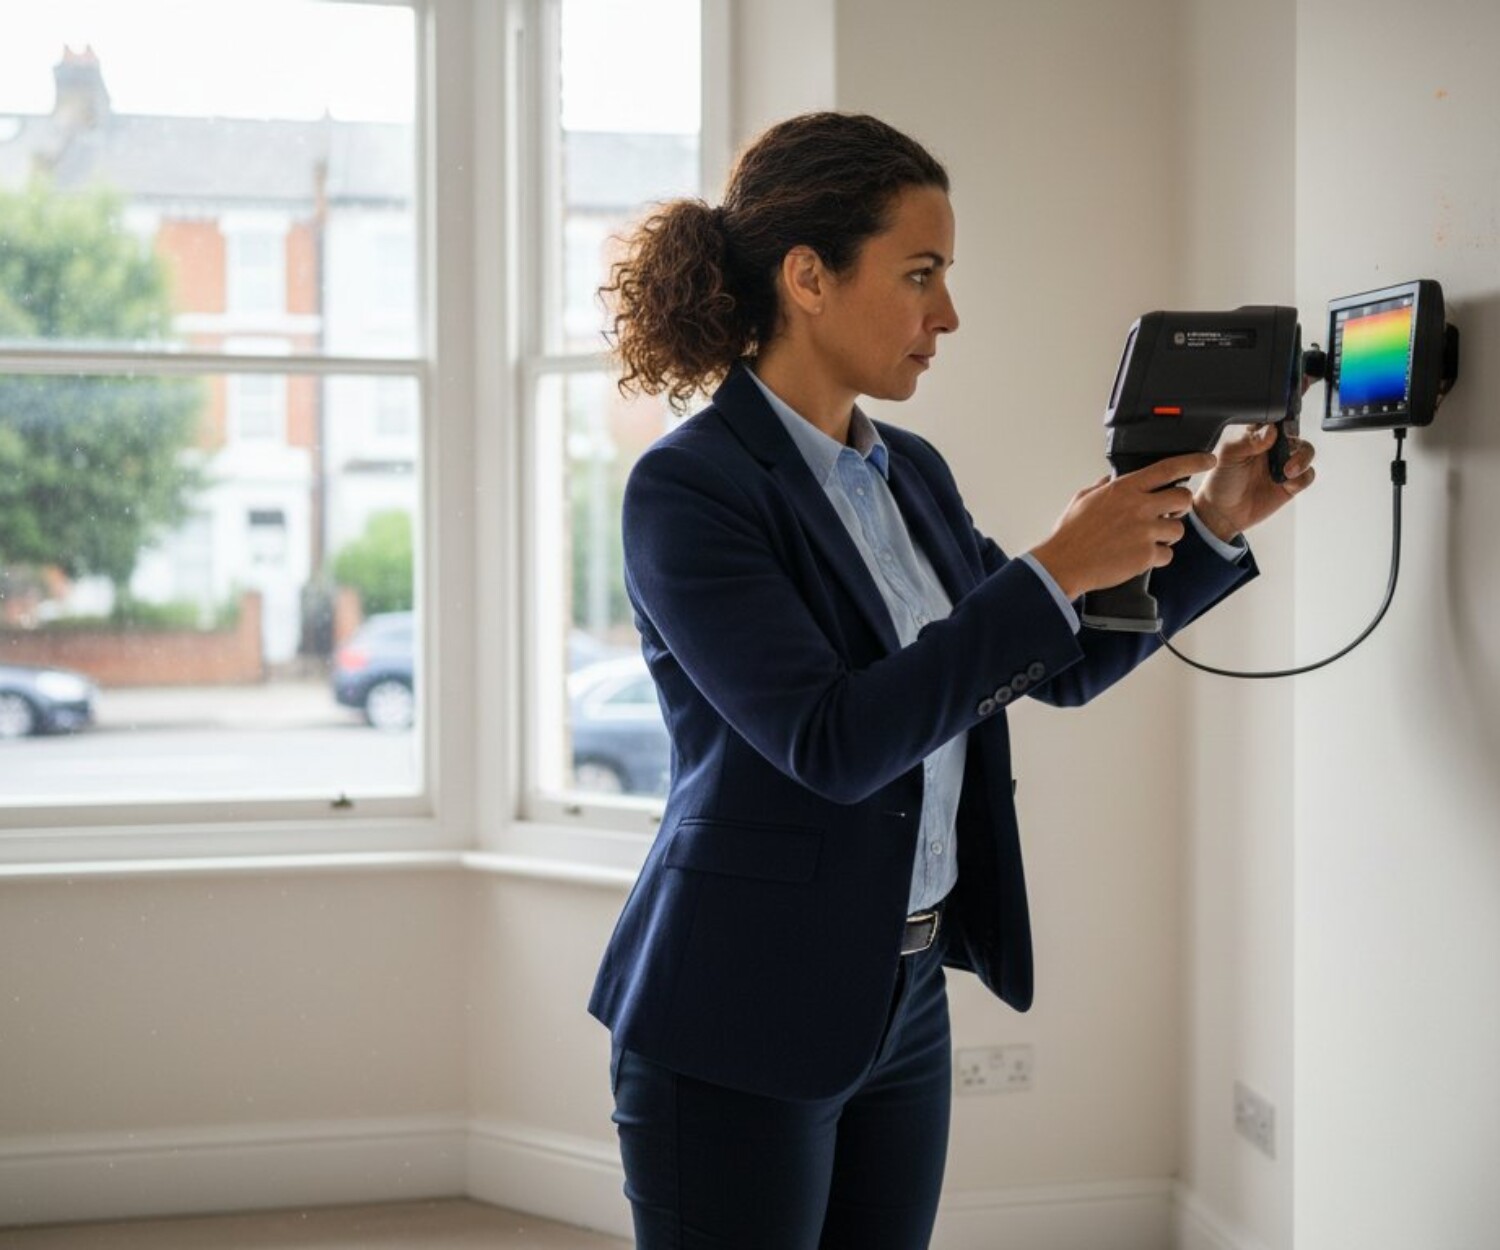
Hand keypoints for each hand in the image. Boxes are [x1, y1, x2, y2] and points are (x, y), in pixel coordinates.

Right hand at [1028, 452, 1217, 599]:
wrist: (1064, 564)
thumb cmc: (1071, 533)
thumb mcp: (1084, 498)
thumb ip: (1103, 486)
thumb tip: (1110, 480)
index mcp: (1124, 489)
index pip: (1168, 468)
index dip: (1193, 462)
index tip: (1207, 460)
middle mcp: (1139, 507)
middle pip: (1182, 498)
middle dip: (1179, 506)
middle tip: (1168, 513)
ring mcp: (1144, 532)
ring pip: (1178, 530)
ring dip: (1167, 535)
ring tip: (1146, 540)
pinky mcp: (1145, 556)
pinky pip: (1167, 555)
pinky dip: (1156, 558)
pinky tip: (1138, 557)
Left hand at [1193, 424, 1316, 542]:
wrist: (1223, 513)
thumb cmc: (1221, 481)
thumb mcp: (1228, 456)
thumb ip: (1248, 440)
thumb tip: (1271, 430)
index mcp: (1256, 436)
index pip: (1276, 419)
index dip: (1284, 418)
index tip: (1283, 426)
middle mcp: (1272, 448)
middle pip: (1296, 434)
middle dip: (1295, 440)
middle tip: (1287, 447)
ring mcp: (1282, 465)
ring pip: (1306, 452)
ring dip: (1302, 458)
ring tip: (1287, 470)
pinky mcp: (1290, 484)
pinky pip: (1307, 475)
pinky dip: (1302, 477)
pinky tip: (1287, 483)